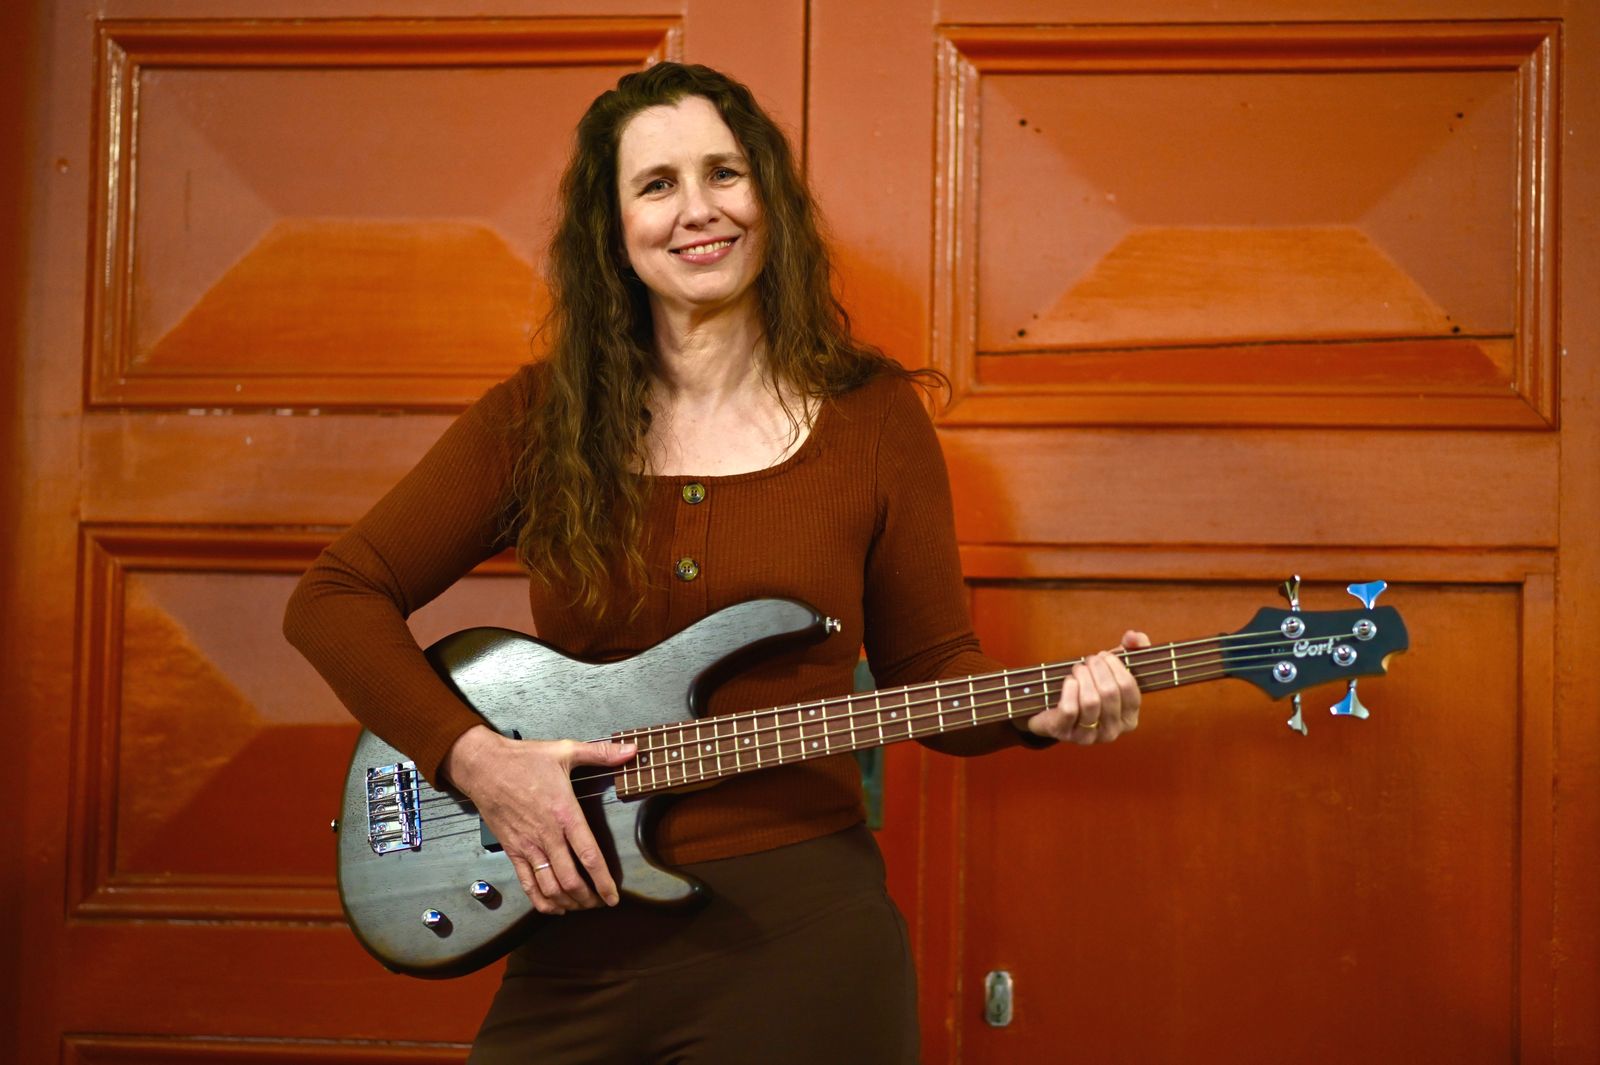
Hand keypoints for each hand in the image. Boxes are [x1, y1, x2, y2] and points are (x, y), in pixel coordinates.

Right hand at [440, 724, 636, 914]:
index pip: (589, 855)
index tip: (614, 896)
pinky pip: (527, 884)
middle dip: (589, 898)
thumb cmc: (523, 759)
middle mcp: (547, 835)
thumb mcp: (565, 750)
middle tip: (601, 903)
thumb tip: (631, 750)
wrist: (483, 766)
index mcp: (564, 813)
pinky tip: (554, 907)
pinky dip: (542, 901)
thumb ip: (601, 753)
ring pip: (550, 887)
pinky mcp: (512, 850)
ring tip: (583, 906)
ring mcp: (528, 846)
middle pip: (571, 880)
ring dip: (568, 902)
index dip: (603, 881)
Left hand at [1018, 630, 1150, 745]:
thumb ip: (1131, 649)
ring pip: (1090, 701)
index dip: (1116, 667)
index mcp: (1129, 719)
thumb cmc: (1089, 688)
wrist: (1053, 711)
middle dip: (1097, 669)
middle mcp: (1112, 732)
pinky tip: (1069, 681)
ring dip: (1083, 676)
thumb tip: (1134, 636)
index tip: (1104, 655)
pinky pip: (1070, 710)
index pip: (1129, 689)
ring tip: (1078, 668)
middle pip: (1109, 692)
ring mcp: (1089, 736)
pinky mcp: (1065, 734)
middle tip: (1089, 659)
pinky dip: (1069, 689)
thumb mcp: (1112, 669)